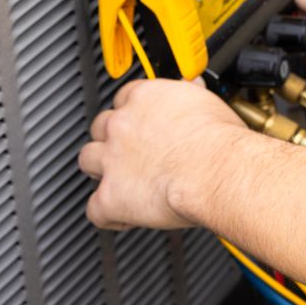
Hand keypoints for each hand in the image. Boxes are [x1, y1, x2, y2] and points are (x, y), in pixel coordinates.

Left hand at [78, 79, 241, 229]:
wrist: (216, 169)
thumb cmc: (218, 140)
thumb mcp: (207, 102)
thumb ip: (190, 94)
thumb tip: (193, 87)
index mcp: (144, 98)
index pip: (124, 98)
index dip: (133, 113)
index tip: (142, 123)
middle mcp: (122, 125)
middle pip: (101, 126)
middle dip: (112, 140)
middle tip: (131, 152)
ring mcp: (112, 159)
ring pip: (87, 159)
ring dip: (100, 170)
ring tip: (120, 181)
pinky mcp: (110, 195)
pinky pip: (95, 209)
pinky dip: (109, 215)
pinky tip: (126, 217)